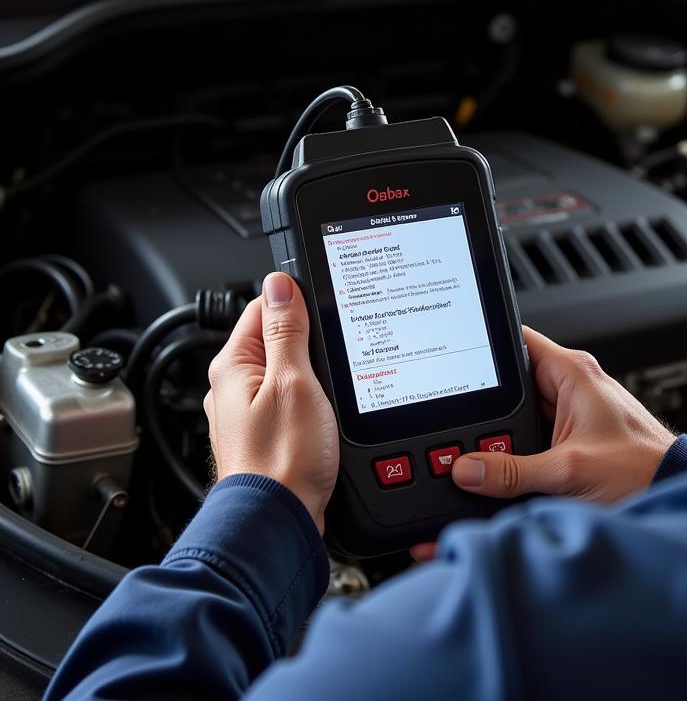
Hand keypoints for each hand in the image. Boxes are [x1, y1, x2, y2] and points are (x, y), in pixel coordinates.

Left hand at [204, 272, 338, 533]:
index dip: (295, 303)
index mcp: (233, 366)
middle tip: (332, 351)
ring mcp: (246, 413)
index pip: (262, 307)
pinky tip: (323, 410)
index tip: (322, 310)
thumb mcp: (294, 381)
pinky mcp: (263, 435)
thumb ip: (286, 331)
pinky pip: (286, 400)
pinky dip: (306, 398)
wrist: (277, 522)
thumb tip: (280, 286)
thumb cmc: (282, 460)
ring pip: (282, 371)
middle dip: (304, 339)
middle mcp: (231, 388)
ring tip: (330, 383)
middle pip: (273, 339)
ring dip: (308, 372)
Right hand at [452, 326, 674, 504]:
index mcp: (572, 372)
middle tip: (459, 432)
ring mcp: (571, 413)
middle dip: (486, 409)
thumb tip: (467, 469)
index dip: (483, 348)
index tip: (451, 361)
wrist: (674, 496)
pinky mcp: (572, 438)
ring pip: (519, 416)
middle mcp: (571, 386)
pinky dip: (517, 453)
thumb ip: (513, 470)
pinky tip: (505, 470)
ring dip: (502, 436)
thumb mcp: (568, 470)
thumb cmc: (644, 470)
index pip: (515, 341)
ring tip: (481, 456)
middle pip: (510, 386)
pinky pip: (532, 437)